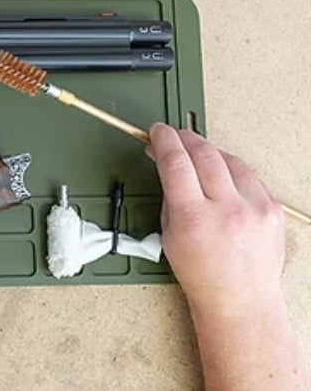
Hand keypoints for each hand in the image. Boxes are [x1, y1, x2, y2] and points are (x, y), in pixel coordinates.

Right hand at [146, 123, 285, 315]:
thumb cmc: (203, 274)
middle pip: (204, 154)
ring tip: (197, 156)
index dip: (164, 141)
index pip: (176, 163)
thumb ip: (170, 197)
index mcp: (194, 219)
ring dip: (209, 152)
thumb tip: (168, 165)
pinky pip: (249, 175)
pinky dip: (232, 170)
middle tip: (174, 136)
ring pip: (229, 159)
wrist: (241, 297)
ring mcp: (254, 208)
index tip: (158, 132)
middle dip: (185, 138)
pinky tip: (221, 176)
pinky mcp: (272, 208)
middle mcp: (227, 210)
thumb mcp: (169, 236)